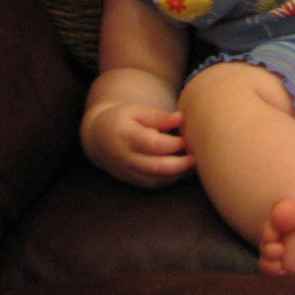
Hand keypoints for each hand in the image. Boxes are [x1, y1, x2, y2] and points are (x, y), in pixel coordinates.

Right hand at [80, 101, 194, 188]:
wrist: (99, 138)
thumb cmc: (122, 119)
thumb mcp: (137, 110)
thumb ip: (158, 116)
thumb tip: (180, 118)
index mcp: (125, 135)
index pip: (152, 144)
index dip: (172, 144)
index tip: (186, 139)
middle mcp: (125, 157)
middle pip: (154, 167)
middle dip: (179, 165)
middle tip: (196, 158)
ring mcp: (127, 171)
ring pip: (154, 179)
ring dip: (176, 175)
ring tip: (192, 165)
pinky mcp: (131, 180)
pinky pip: (152, 184)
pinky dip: (169, 179)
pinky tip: (182, 171)